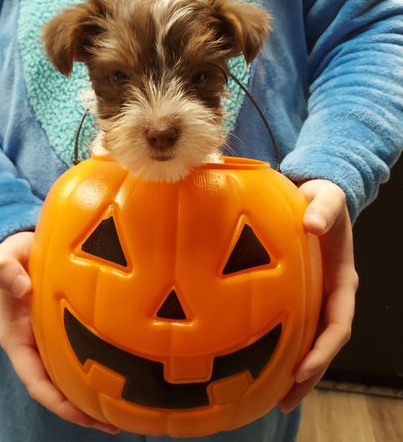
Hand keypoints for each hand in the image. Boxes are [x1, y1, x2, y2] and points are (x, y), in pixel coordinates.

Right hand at [0, 232, 119, 434]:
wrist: (29, 248)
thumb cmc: (17, 256)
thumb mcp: (6, 257)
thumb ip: (5, 269)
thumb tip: (21, 288)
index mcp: (19, 338)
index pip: (37, 380)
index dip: (58, 402)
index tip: (84, 416)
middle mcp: (38, 346)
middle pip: (59, 387)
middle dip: (83, 410)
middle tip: (115, 424)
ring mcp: (54, 340)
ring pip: (73, 377)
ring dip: (95, 397)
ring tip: (126, 413)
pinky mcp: (71, 329)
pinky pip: (84, 356)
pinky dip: (100, 371)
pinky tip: (125, 375)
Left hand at [279, 180, 358, 411]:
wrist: (312, 199)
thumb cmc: (320, 200)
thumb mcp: (325, 199)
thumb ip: (323, 209)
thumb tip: (313, 226)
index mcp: (341, 280)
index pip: (338, 324)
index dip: (323, 350)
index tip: (301, 370)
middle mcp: (329, 295)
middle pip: (323, 344)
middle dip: (308, 374)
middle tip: (283, 400)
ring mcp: (313, 297)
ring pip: (307, 340)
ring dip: (294, 369)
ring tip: (271, 396)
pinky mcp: (296, 294)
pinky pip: (291, 326)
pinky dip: (281, 347)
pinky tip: (259, 361)